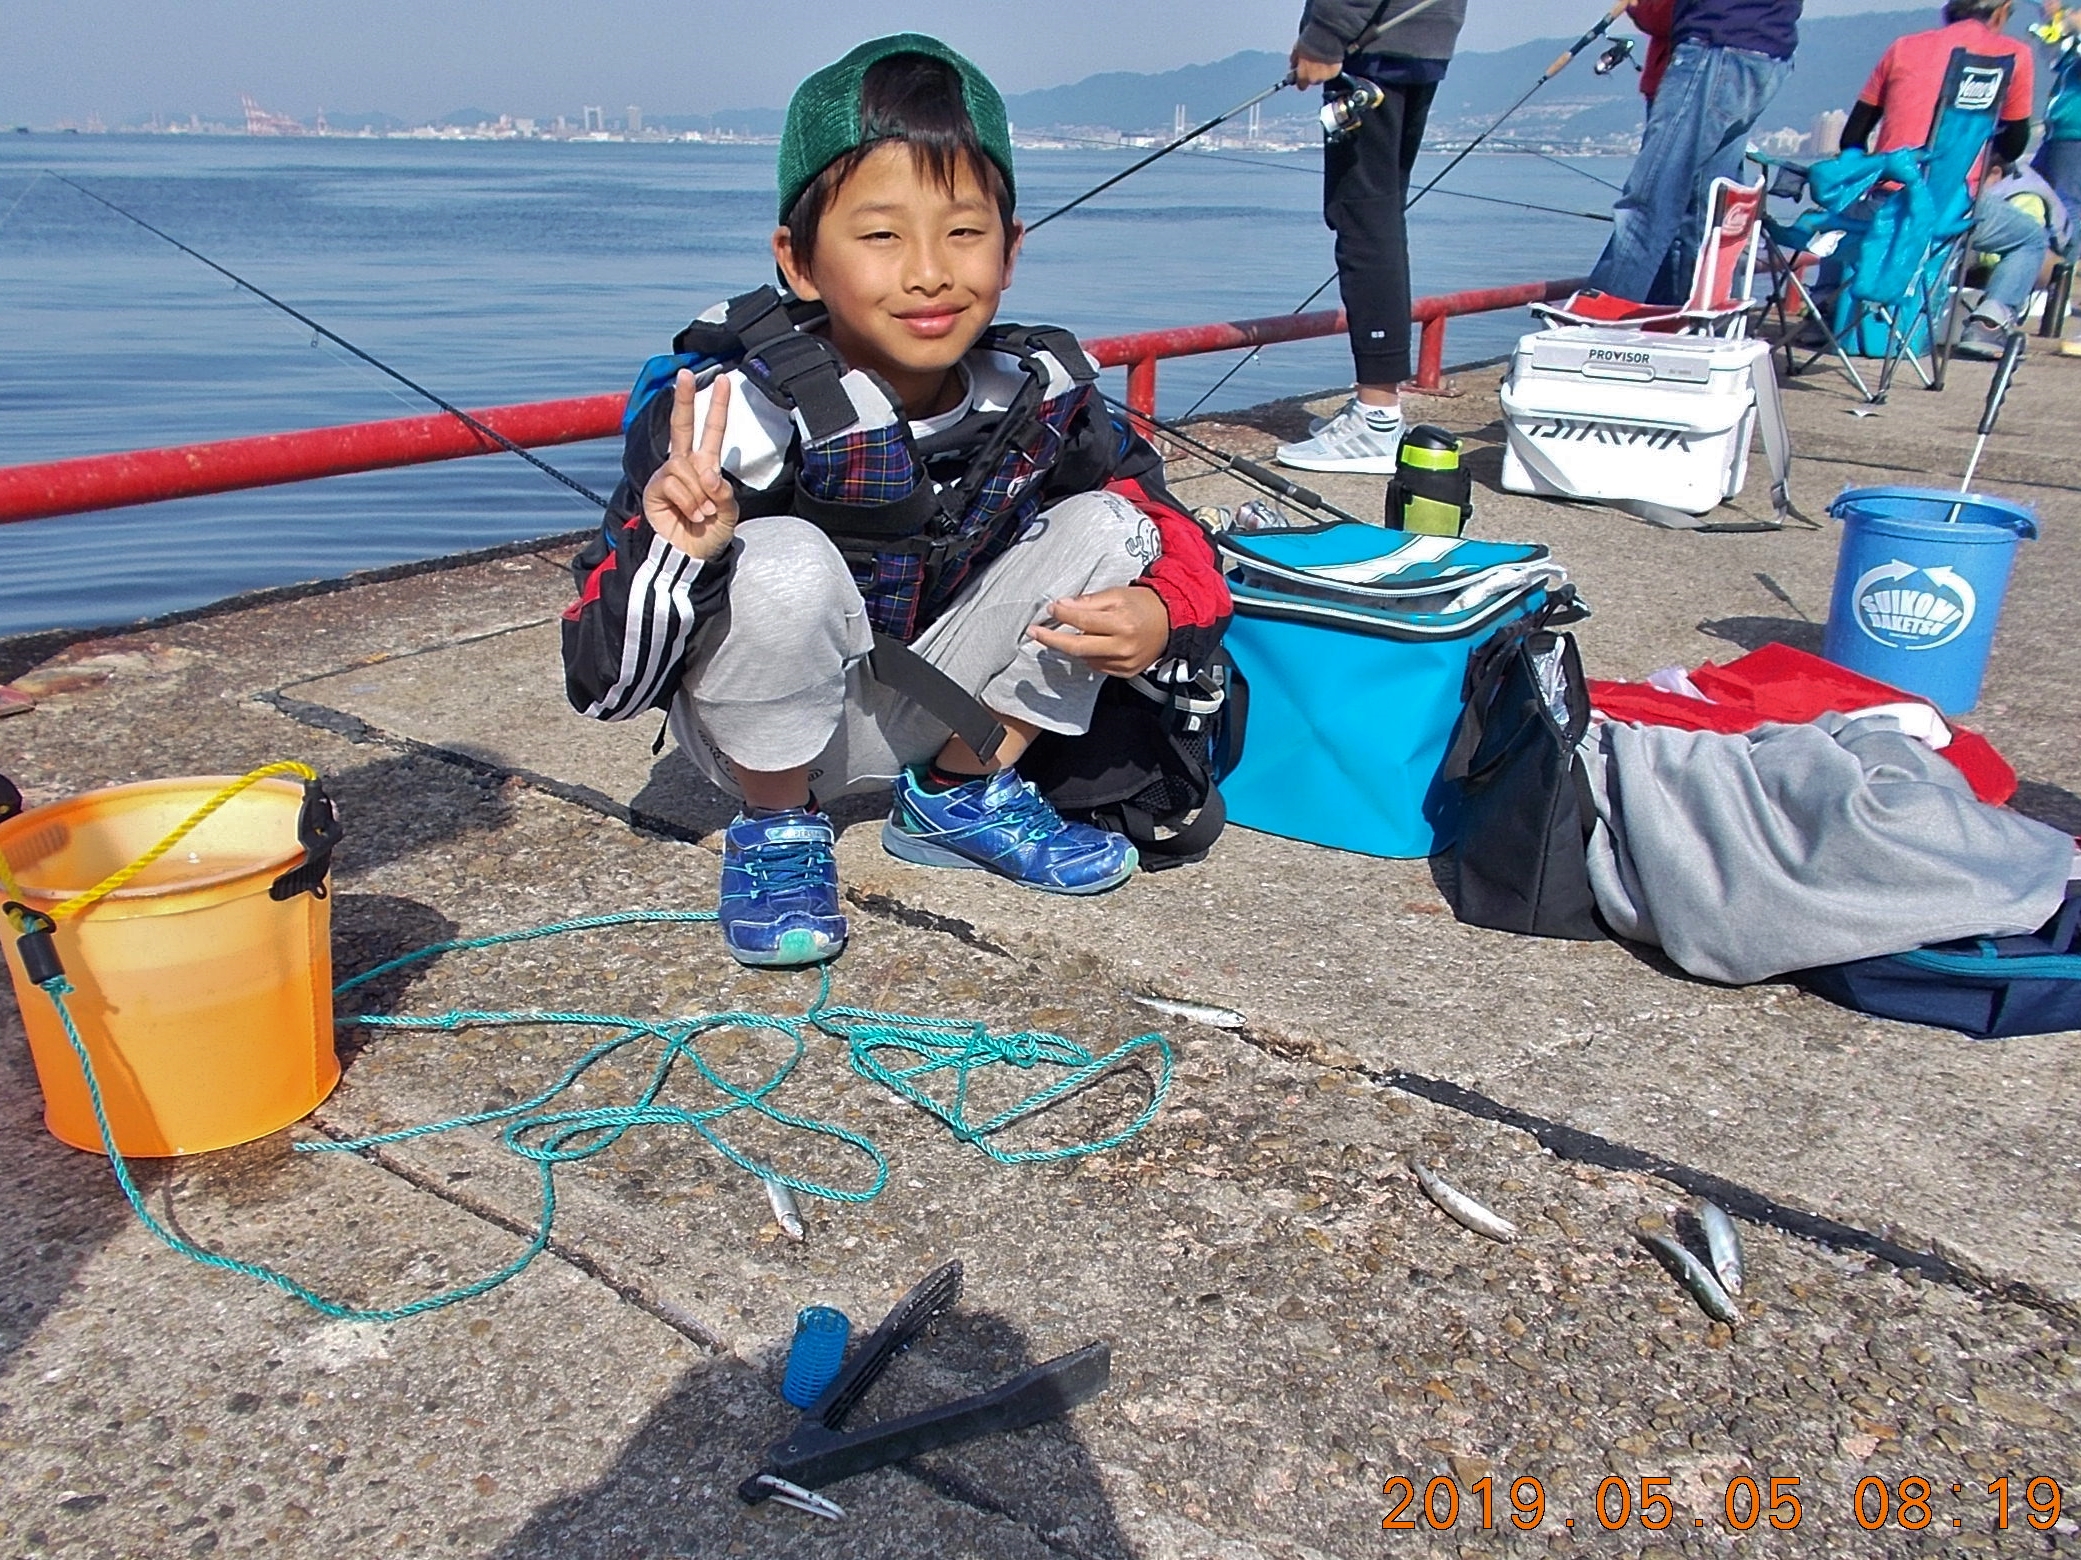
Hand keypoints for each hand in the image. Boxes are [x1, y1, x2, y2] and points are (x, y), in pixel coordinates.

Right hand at [641, 369, 738, 560]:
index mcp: (706, 465)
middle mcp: (685, 464)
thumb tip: (707, 472)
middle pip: (682, 426)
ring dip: (700, 494)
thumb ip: (723, 491)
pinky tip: (690, 515)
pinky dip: (688, 502)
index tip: (723, 381)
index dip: (717, 407)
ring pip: (686, 468)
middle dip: (685, 399)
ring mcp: (668, 475)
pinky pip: (674, 484)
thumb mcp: (728, 512)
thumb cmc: (709, 534)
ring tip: (702, 513)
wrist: (691, 557)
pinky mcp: (654, 488)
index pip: (712, 431)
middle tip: (687, 374)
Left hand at [1028, 585, 1170, 676]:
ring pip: (1086, 658)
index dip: (1062, 614)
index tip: (1050, 609)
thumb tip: (1062, 605)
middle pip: (1078, 647)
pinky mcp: (1126, 673)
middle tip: (1034, 633)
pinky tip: (1093, 643)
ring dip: (1073, 646)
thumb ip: (1089, 601)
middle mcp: (1123, 646)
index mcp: (1122, 623)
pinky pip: (1098, 666)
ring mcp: (1124, 663)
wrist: (1171, 623)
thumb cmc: (1143, 605)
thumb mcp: (1117, 594)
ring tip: (1070, 633)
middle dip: (1052, 640)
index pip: (1082, 620)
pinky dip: (1089, 655)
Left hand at [1289, 43, 1342, 87]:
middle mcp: (1314, 78)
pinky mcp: (1335, 71)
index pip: (1301, 86)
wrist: (1327, 34)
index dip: (1301, 80)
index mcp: (1303, 74)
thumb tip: (1293, 66)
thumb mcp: (1297, 49)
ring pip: (1322, 78)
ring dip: (1321, 71)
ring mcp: (1325, 76)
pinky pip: (1331, 72)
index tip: (1301, 76)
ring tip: (1322, 58)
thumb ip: (1294, 60)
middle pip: (1312, 81)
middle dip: (1312, 74)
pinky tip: (1330, 58)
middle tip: (1313, 62)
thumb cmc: (1311, 40)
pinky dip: (1330, 67)